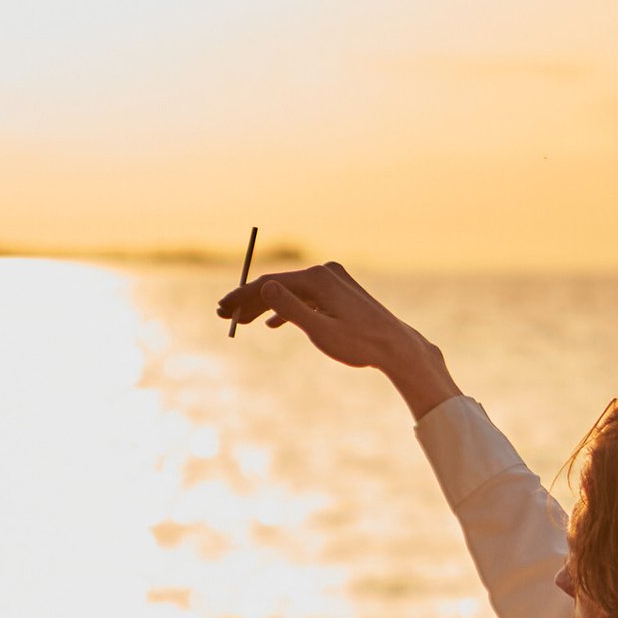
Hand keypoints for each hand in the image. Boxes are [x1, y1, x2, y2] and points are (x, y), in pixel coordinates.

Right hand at [220, 260, 457, 415]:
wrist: (394, 346)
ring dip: (266, 306)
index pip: (270, 282)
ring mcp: (333, 279)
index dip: (243, 296)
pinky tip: (273, 324)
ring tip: (245, 323)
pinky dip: (287, 308)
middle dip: (250, 301)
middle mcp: (325, 272)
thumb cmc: (359, 342)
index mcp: (318, 279)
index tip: (222, 309)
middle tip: (225, 316)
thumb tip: (265, 287)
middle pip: (278, 284)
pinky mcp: (339, 290)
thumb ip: (290, 308)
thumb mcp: (319, 330)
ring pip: (290, 290)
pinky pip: (304, 297)